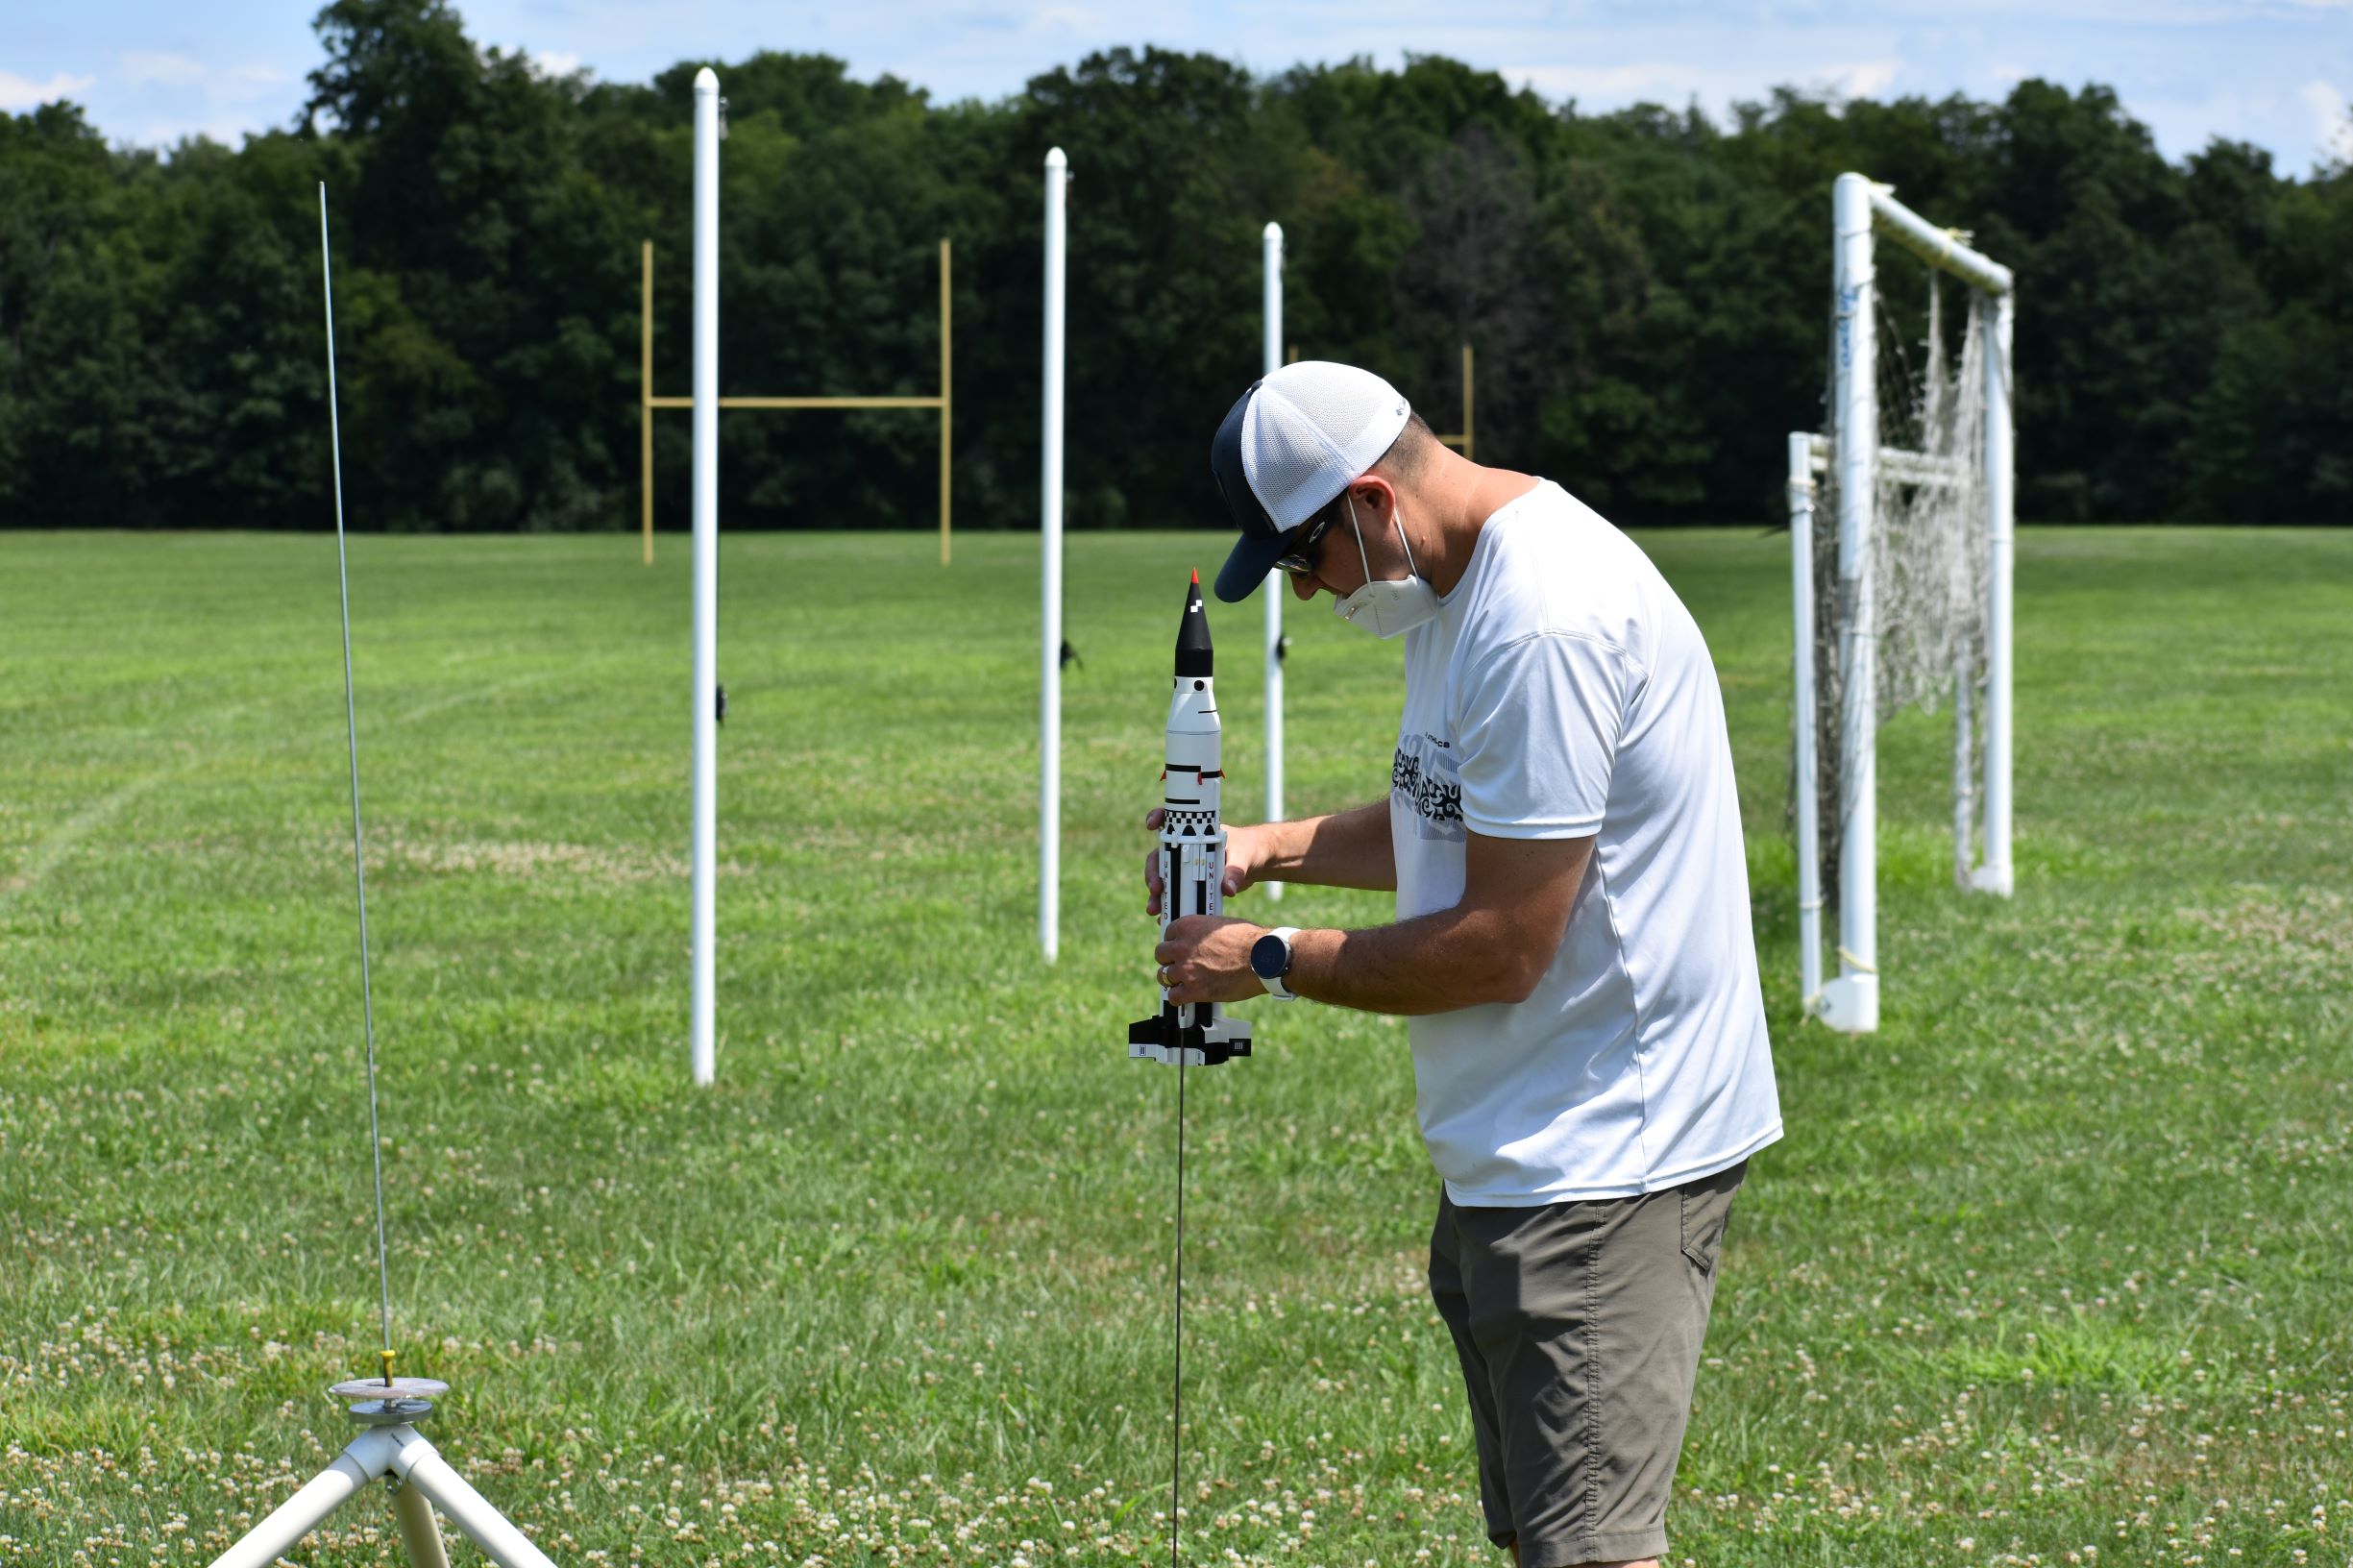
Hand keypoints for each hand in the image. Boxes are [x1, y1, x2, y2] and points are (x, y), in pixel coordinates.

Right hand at [1141, 809, 1267, 916]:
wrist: (1258, 864)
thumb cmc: (1250, 850)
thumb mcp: (1244, 857)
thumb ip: (1236, 871)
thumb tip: (1228, 890)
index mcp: (1195, 833)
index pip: (1170, 819)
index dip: (1156, 817)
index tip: (1151, 825)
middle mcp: (1185, 848)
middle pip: (1158, 857)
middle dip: (1152, 873)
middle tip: (1156, 889)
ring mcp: (1186, 867)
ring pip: (1163, 879)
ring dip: (1155, 895)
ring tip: (1153, 910)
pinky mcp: (1191, 884)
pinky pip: (1174, 895)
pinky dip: (1168, 906)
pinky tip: (1164, 918)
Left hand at [1155, 915, 1265, 1004]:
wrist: (1263, 959)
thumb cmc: (1250, 941)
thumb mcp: (1222, 925)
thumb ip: (1205, 931)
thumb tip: (1204, 937)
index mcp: (1189, 926)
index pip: (1168, 934)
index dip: (1175, 942)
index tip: (1180, 949)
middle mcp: (1182, 946)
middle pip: (1161, 954)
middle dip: (1170, 960)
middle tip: (1180, 964)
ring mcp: (1186, 969)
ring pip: (1164, 976)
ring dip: (1173, 979)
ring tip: (1183, 981)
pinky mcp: (1193, 990)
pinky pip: (1173, 997)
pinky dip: (1178, 998)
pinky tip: (1186, 996)